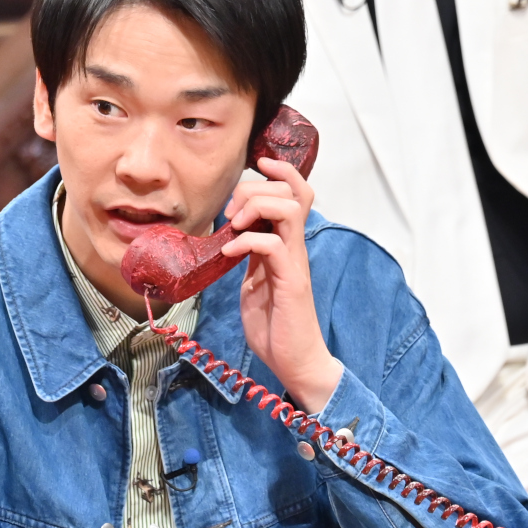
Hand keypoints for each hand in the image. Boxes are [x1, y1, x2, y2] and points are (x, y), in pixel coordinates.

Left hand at [221, 157, 342, 413]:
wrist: (294, 361)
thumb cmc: (275, 324)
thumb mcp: (254, 280)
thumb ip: (249, 255)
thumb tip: (230, 235)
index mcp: (287, 243)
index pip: (297, 192)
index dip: (281, 172)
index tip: (257, 166)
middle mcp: (296, 247)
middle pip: (292, 192)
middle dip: (256, 189)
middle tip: (231, 211)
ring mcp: (295, 263)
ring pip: (290, 209)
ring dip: (256, 207)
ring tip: (234, 226)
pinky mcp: (291, 282)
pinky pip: (273, 245)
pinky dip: (247, 241)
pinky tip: (229, 253)